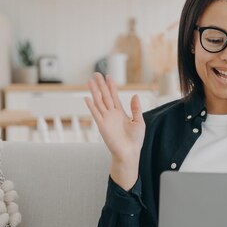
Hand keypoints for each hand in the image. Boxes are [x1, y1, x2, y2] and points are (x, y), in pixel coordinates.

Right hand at [85, 73, 144, 189]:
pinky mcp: (102, 126)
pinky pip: (96, 113)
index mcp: (120, 113)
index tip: (108, 76)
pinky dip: (91, 106)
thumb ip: (136, 108)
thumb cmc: (135, 140)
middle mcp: (112, 114)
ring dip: (94, 91)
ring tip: (90, 81)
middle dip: (101, 85)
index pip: (114, 96)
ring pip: (99, 102)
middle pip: (105, 96)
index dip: (111, 86)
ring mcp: (106, 119)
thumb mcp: (139, 121)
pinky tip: (87, 97)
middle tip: (96, 73)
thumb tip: (135, 95)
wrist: (129, 153)